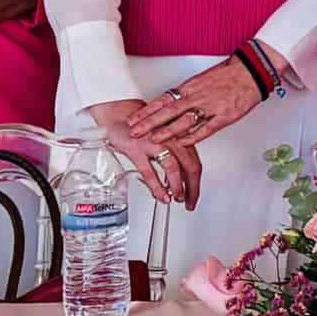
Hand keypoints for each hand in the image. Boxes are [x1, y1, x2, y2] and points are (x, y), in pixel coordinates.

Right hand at [86, 98, 202, 208]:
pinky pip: (151, 172)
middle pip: (190, 166)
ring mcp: (155, 143)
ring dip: (177, 187)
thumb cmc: (143, 126)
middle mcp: (171, 138)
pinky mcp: (138, 148)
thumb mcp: (164, 138)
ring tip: (177, 199)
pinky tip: (161, 196)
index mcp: (180, 135)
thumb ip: (174, 153)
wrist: (119, 112)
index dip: (197, 182)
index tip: (195, 194)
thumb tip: (181, 176)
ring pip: (173, 168)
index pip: (195, 162)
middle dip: (192, 188)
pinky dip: (157, 187)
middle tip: (190, 202)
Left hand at [125, 56, 260, 150]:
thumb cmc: (228, 74)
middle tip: (134, 132)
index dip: (147, 111)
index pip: (163, 100)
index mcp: (190, 87)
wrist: (252, 70)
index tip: (133, 120)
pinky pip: (207, 128)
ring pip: (185, 120)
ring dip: (167, 131)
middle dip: (149, 123)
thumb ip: (186, 94)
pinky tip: (183, 143)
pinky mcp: (225, 116)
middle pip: (169, 111)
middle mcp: (197, 97)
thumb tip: (169, 105)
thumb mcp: (201, 80)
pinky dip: (194, 136)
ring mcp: (211, 107)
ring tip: (153, 139)